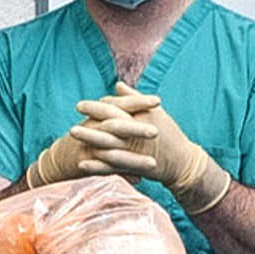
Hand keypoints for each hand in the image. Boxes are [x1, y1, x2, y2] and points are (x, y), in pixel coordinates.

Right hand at [24, 88, 161, 187]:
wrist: (60, 158)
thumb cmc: (85, 136)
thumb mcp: (97, 118)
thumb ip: (114, 105)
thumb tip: (124, 86)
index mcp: (99, 115)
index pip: (120, 105)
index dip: (138, 102)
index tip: (158, 101)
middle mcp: (93, 129)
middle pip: (116, 126)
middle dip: (137, 129)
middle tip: (157, 131)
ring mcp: (89, 147)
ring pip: (112, 152)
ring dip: (133, 158)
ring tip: (153, 163)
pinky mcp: (85, 164)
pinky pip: (105, 170)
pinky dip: (121, 174)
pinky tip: (139, 180)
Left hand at [71, 82, 231, 213]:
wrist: (183, 162)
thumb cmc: (169, 134)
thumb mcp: (155, 113)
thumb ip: (134, 99)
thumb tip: (117, 85)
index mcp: (142, 118)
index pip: (118, 109)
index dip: (98, 107)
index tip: (80, 106)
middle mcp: (138, 133)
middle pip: (111, 125)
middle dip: (90, 120)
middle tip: (71, 118)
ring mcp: (136, 151)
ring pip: (109, 145)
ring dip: (89, 139)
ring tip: (71, 135)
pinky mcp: (135, 167)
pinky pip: (113, 168)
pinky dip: (97, 166)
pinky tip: (81, 164)